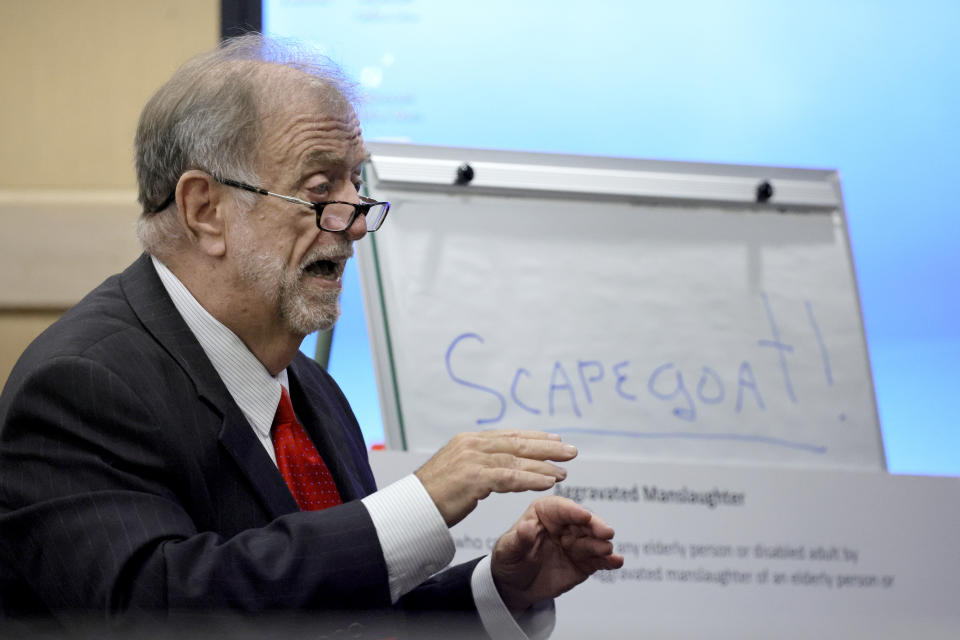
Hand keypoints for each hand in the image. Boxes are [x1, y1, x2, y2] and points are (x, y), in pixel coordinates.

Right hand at [415, 430, 575, 526]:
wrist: (411, 508)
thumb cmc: (434, 495)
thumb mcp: (457, 471)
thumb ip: (478, 464)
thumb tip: (500, 466)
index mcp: (468, 441)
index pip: (508, 435)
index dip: (534, 437)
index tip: (554, 438)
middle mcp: (472, 445)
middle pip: (517, 443)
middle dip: (547, 446)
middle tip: (570, 451)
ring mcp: (473, 460)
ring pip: (517, 459)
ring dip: (544, 465)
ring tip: (564, 472)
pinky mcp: (474, 478)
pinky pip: (510, 477)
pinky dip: (531, 479)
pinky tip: (548, 482)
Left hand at [490, 496, 623, 613]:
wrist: (515, 585)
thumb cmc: (509, 559)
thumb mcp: (508, 550)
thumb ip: (519, 539)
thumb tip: (526, 527)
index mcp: (544, 512)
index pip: (560, 508)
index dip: (573, 511)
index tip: (584, 516)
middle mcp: (564, 524)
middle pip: (583, 522)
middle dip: (595, 526)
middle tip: (606, 532)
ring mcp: (576, 543)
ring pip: (594, 540)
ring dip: (602, 544)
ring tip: (607, 551)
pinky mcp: (585, 562)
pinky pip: (599, 559)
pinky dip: (609, 560)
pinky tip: (617, 562)